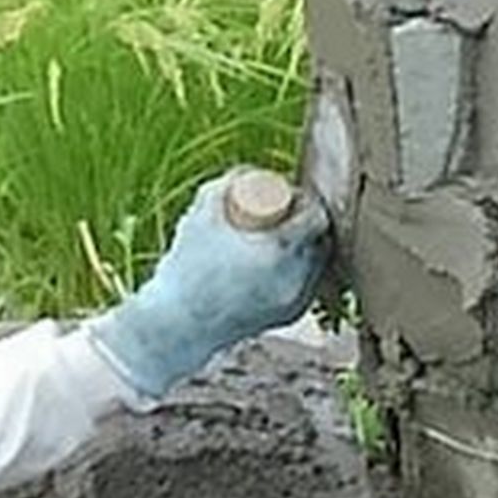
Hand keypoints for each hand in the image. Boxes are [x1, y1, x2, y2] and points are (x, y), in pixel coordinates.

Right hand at [84, 171, 331, 399]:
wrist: (177, 324)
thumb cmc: (185, 266)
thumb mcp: (202, 215)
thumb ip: (227, 183)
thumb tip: (252, 173)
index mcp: (278, 253)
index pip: (316, 218)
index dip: (306, 201)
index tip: (290, 195)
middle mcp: (295, 279)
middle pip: (320, 238)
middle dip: (307, 220)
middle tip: (288, 210)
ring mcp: (296, 301)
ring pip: (318, 261)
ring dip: (307, 243)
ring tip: (284, 232)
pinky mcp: (291, 315)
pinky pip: (308, 282)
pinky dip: (302, 267)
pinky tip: (288, 256)